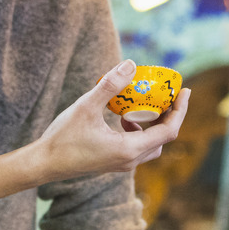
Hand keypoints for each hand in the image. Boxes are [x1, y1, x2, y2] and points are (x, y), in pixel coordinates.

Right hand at [33, 60, 189, 179]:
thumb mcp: (86, 106)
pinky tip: (122, 118)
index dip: (180, 110)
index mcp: (129, 149)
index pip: (169, 131)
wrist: (43, 164)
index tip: (185, 90)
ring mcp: (121, 164)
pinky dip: (139, 131)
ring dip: (153, 124)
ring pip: (151, 145)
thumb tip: (131, 65)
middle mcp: (129, 160)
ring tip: (144, 105)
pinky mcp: (113, 163)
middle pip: (163, 138)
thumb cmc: (63, 137)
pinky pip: (137, 147)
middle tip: (168, 94)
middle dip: (169, 115)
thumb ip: (110, 86)